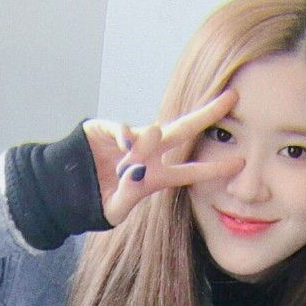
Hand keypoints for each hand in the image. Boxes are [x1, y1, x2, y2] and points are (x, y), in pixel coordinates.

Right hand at [82, 90, 241, 225]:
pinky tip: (122, 145)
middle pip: (184, 131)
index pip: (192, 171)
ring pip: (151, 131)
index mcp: (157, 176)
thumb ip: (130, 191)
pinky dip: (123, 135)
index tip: (241, 163)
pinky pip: (120, 129)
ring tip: (142, 148)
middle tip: (232, 98)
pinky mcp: (105, 129)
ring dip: (150, 139)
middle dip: (207, 115)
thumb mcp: (117, 207)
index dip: (215, 168)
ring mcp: (129, 140)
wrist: (65, 190)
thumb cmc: (98, 200)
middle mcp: (149, 154)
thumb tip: (137, 162)